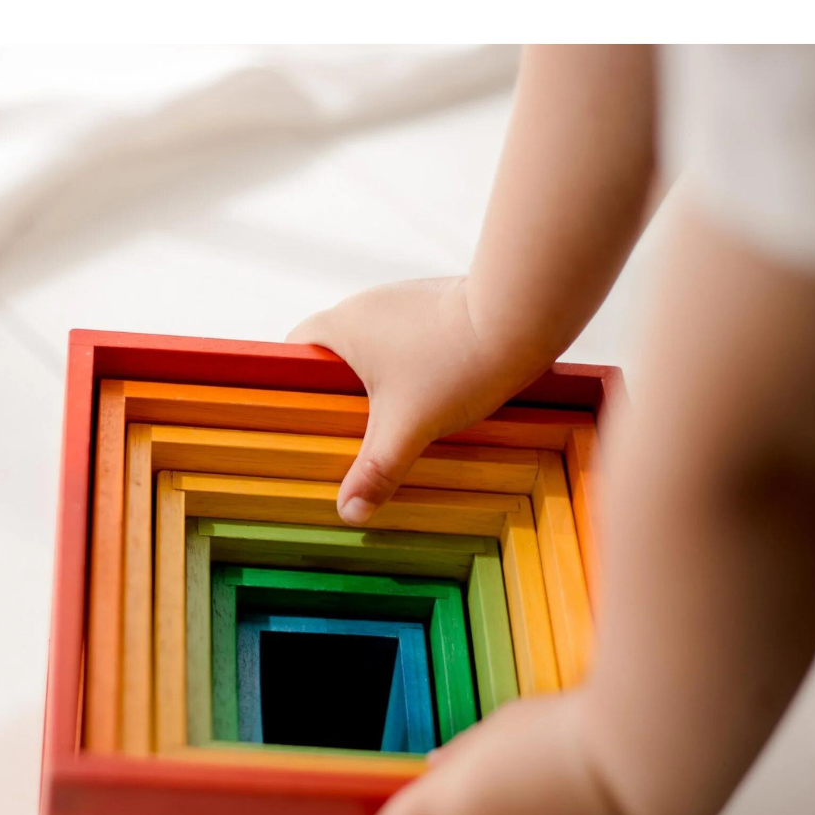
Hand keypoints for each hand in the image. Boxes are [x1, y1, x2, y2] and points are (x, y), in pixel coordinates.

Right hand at [287, 277, 547, 524]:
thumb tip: (348, 513)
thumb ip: (375, 470)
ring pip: (375, 349)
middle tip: (351, 435)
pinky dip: (412, 367)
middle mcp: (365, 305)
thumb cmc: (455, 362)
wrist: (522, 314)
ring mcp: (403, 300)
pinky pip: (409, 341)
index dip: (291, 388)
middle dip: (341, 395)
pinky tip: (433, 393)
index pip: (292, 352)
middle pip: (335, 356)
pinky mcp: (437, 305)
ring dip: (381, 382)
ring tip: (396, 420)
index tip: (306, 422)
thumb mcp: (408, 426)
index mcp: (340, 326)